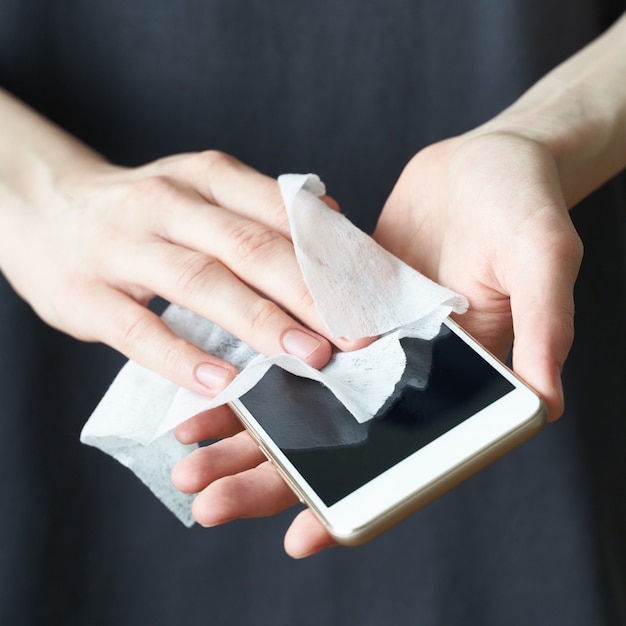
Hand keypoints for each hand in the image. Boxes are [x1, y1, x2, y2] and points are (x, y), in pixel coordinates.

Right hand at [1, 149, 364, 393]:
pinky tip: (222, 382)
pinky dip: (184, 357)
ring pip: (201, 282)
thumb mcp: (201, 191)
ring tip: (306, 357)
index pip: (279, 211)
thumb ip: (261, 211)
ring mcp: (124, 247)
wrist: (43, 206)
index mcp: (205, 176)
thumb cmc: (143, 212)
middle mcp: (168, 203)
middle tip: (355, 335)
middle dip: (308, 293)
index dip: (330, 253)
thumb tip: (336, 228)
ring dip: (260, 322)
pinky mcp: (88, 294)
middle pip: (248, 246)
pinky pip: (140, 329)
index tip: (371, 294)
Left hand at [171, 129, 582, 557]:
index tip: (301, 535)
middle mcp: (406, 378)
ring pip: (302, 405)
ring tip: (186, 460)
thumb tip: (544, 400)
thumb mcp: (542, 257)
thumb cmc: (524, 206)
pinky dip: (250, 372)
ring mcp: (367, 347)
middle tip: (204, 502)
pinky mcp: (337, 311)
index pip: (402, 463)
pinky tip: (205, 388)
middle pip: (335, 445)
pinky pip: (289, 350)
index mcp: (457, 384)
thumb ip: (544, 325)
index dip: (355, 503)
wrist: (483, 164)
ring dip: (247, 432)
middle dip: (270, 476)